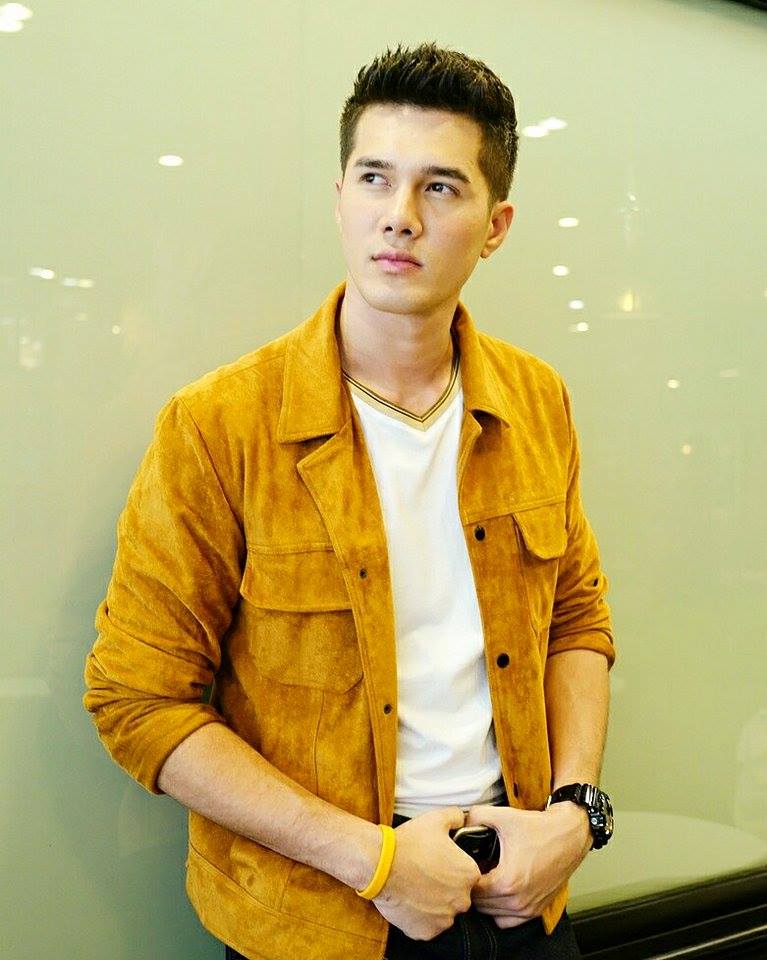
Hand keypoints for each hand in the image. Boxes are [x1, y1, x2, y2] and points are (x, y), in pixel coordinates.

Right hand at [372, 807, 480, 939]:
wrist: (380, 864)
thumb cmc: (409, 842)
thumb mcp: (436, 818)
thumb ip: (456, 816)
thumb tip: (463, 819)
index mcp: (469, 874)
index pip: (469, 874)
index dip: (454, 866)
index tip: (439, 862)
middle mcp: (462, 901)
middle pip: (459, 895)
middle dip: (446, 886)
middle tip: (426, 873)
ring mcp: (444, 920)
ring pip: (445, 912)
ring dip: (435, 903)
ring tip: (416, 886)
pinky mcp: (426, 932)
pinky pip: (428, 925)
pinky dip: (421, 916)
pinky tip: (410, 900)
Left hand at [465, 802, 591, 927]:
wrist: (569, 835)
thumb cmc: (540, 829)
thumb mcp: (504, 816)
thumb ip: (476, 817)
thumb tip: (461, 821)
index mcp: (506, 882)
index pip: (471, 889)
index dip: (465, 874)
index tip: (467, 862)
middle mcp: (517, 901)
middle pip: (479, 903)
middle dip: (473, 886)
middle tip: (476, 868)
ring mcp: (528, 909)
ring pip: (492, 913)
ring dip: (485, 899)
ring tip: (487, 877)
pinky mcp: (536, 911)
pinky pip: (507, 920)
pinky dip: (500, 909)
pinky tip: (501, 889)